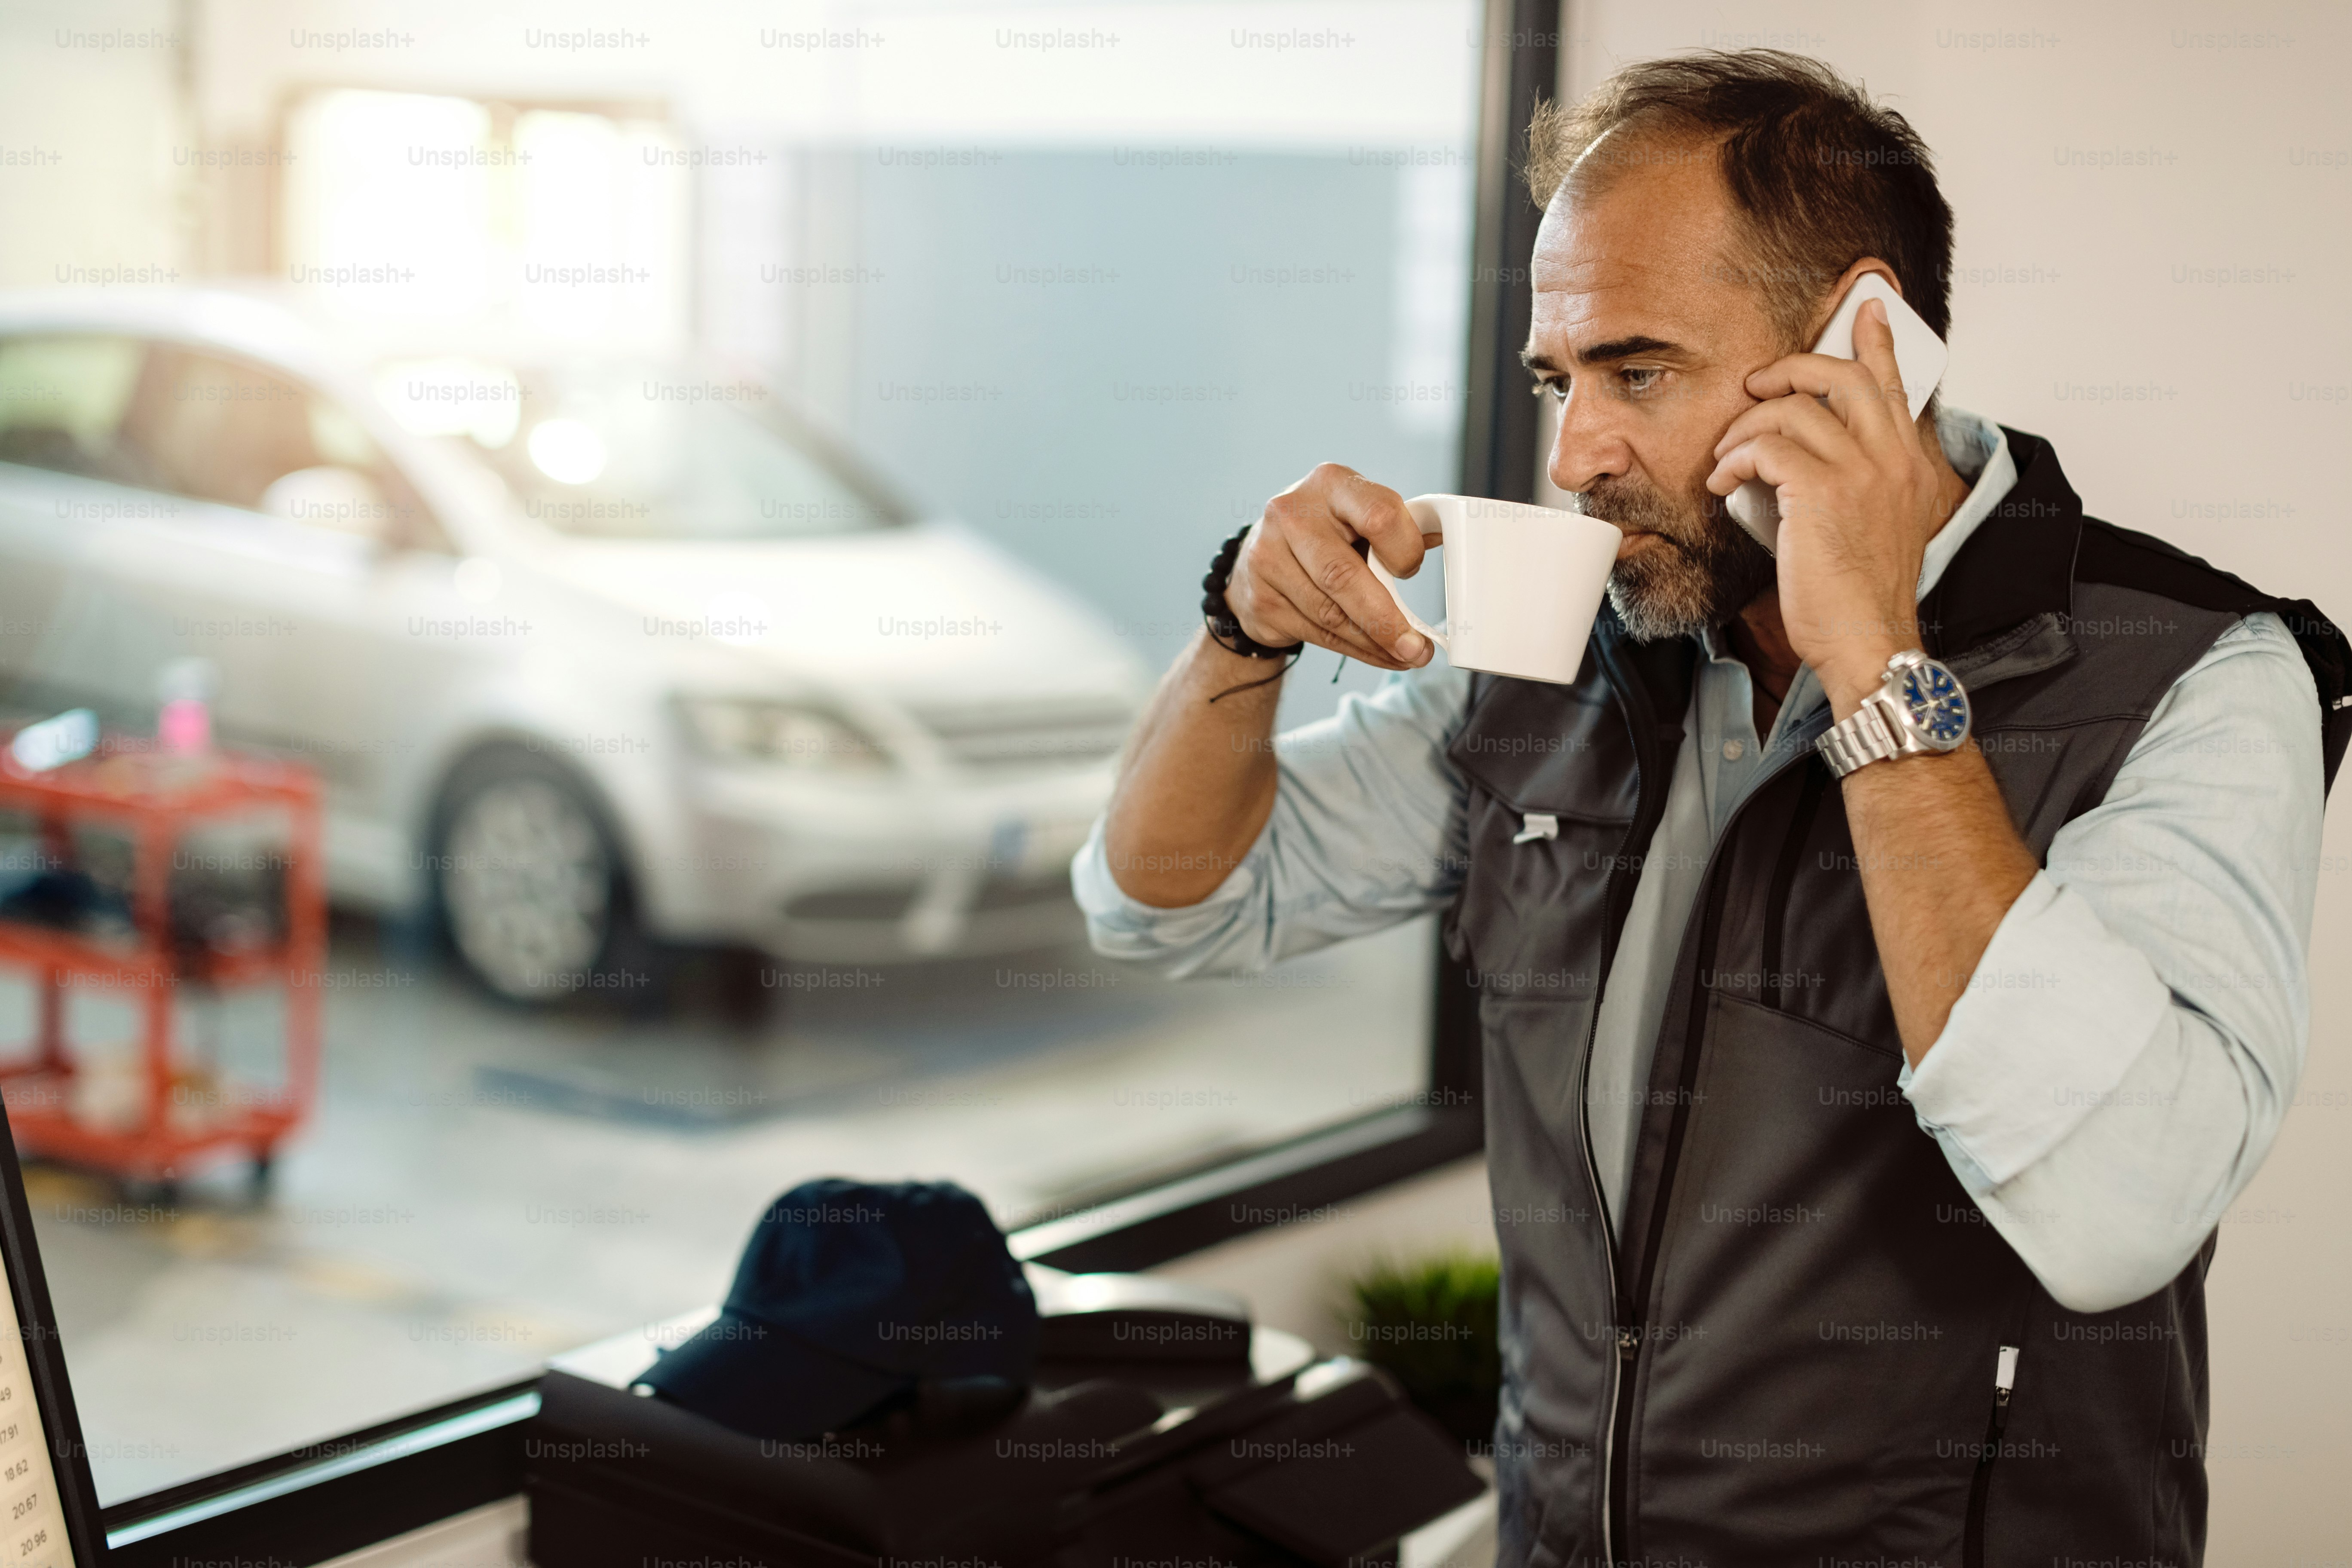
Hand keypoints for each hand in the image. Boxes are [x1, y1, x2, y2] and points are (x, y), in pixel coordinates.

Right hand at [1225, 464, 1432, 668]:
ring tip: (1404, 656)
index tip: (1413, 572)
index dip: (1404, 551)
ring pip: (1330, 614)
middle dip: (1387, 620)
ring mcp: (1268, 556)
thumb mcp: (1359, 515)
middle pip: (1345, 575)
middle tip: (1417, 649)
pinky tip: (1376, 654)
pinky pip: (1316, 635)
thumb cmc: (1328, 533)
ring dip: (1374, 643)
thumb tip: (1449, 541)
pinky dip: (1354, 650)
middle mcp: (1292, 514)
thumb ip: (1398, 528)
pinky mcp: (1260, 598)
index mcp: (1331, 483)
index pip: (1379, 515)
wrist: (1261, 557)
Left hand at [1704, 297, 1946, 711]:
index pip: (1894, 384)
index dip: (1876, 340)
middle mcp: (1893, 458)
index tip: (1863, 307)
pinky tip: (1723, 481)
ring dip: (1746, 428)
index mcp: (1909, 465)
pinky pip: (1766, 447)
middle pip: (1842, 376)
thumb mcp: (1876, 527)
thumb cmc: (1860, 594)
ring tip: (1728, 458)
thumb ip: (1861, 483)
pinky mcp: (1821, 490)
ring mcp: (1861, 471)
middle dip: (1790, 368)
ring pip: (1793, 409)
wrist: (1867, 638)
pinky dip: (1735, 459)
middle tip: (1757, 385)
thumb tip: (1812, 460)